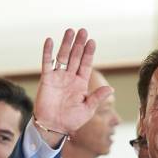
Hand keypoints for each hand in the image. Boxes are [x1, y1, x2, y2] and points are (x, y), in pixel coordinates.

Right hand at [34, 28, 111, 145]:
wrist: (54, 126)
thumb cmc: (72, 120)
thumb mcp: (88, 109)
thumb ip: (97, 98)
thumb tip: (111, 89)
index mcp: (81, 84)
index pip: (85, 65)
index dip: (88, 53)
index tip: (92, 41)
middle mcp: (70, 78)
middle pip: (75, 57)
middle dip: (79, 44)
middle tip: (83, 31)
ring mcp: (58, 77)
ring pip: (62, 56)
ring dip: (66, 44)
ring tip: (70, 31)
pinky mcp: (47, 79)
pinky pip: (47, 63)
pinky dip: (47, 52)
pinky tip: (50, 41)